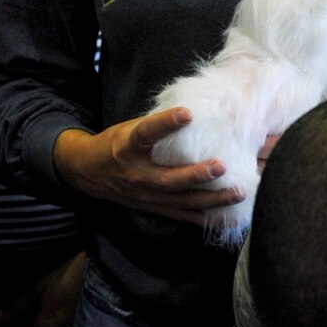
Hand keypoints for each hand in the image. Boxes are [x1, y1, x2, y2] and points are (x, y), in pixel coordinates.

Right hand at [54, 108, 241, 222]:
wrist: (89, 174)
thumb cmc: (115, 145)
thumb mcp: (128, 129)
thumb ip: (155, 126)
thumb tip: (195, 109)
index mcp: (127, 147)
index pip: (146, 133)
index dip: (165, 123)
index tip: (187, 113)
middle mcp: (137, 174)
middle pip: (169, 179)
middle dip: (196, 174)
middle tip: (221, 166)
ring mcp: (146, 195)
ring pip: (182, 201)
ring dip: (212, 199)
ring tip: (238, 192)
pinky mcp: (154, 208)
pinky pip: (183, 214)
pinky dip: (206, 216)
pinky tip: (229, 214)